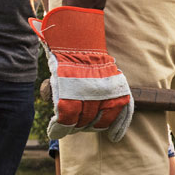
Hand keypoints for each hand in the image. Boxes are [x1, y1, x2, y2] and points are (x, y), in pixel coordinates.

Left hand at [30, 7, 133, 140]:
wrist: (80, 39)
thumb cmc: (63, 59)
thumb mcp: (53, 76)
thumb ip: (55, 96)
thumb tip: (57, 119)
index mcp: (70, 87)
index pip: (67, 117)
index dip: (61, 128)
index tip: (56, 132)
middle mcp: (89, 89)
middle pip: (84, 120)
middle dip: (76, 126)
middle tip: (72, 126)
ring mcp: (106, 89)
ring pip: (101, 119)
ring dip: (93, 126)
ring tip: (88, 125)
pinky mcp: (118, 87)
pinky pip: (121, 111)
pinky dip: (118, 125)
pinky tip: (114, 135)